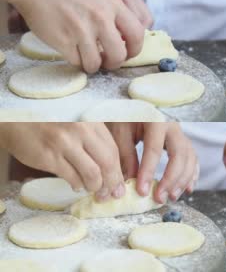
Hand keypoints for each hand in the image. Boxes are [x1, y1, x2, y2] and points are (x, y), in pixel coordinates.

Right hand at [0, 123, 123, 200]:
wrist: (16, 121)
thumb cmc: (51, 123)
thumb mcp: (77, 123)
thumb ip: (94, 140)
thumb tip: (113, 169)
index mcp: (91, 121)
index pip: (113, 150)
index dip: (118, 170)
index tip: (120, 184)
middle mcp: (80, 130)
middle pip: (107, 163)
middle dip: (112, 182)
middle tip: (111, 194)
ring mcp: (64, 143)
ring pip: (91, 173)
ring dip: (94, 186)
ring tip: (92, 188)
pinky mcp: (49, 157)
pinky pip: (72, 178)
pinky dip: (77, 185)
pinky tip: (77, 185)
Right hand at [9, 0, 144, 72]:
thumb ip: (116, 12)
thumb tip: (129, 36)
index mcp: (113, 3)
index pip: (138, 34)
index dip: (135, 49)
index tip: (128, 52)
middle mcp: (100, 17)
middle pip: (120, 55)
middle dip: (115, 63)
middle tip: (108, 61)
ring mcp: (81, 29)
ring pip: (97, 63)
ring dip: (94, 65)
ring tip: (89, 58)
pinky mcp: (63, 40)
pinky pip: (77, 62)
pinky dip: (77, 61)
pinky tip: (74, 53)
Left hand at [106, 123, 197, 203]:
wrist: (136, 106)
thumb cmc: (126, 117)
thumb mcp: (120, 132)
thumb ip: (126, 156)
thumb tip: (129, 184)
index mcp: (156, 121)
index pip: (154, 150)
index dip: (148, 172)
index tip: (142, 191)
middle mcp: (173, 126)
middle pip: (179, 155)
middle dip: (171, 179)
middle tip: (160, 197)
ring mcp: (182, 134)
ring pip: (190, 159)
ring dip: (183, 180)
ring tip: (171, 197)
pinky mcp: (184, 142)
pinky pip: (193, 159)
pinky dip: (192, 175)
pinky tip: (187, 189)